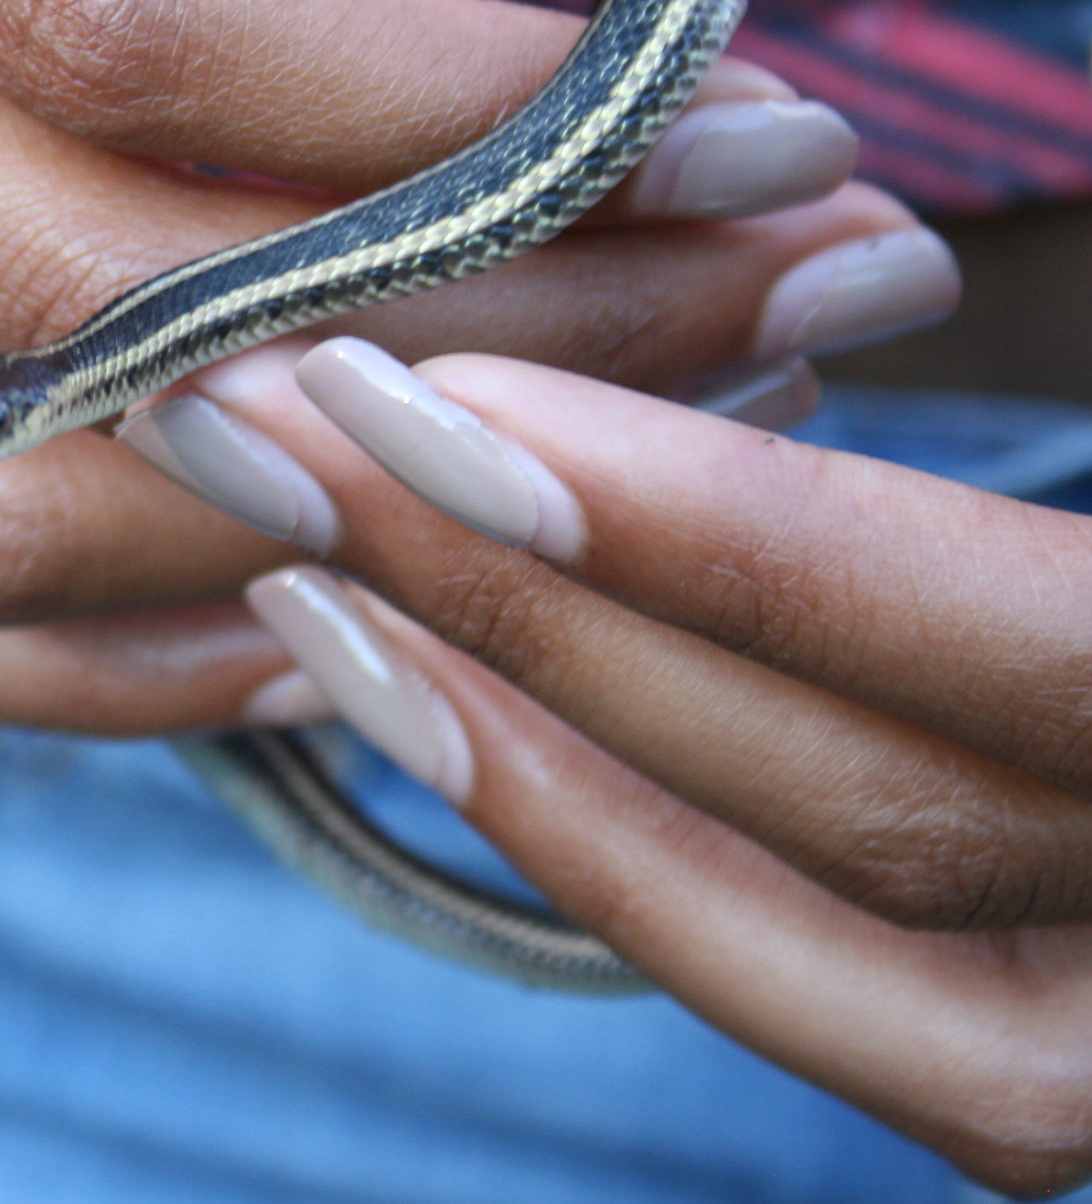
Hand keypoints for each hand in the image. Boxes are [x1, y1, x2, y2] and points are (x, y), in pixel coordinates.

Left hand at [144, 338, 1090, 1193]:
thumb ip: (1030, 311)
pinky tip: (416, 694)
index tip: (439, 391)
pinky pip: (832, 999)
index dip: (717, 535)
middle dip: (542, 599)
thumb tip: (823, 244)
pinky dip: (613, 855)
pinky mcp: (1064, 1046)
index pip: (1011, 648)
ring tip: (294, 547)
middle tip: (277, 410)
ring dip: (525, 733)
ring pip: (822, 915)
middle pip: (866, 788)